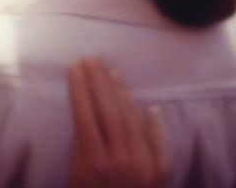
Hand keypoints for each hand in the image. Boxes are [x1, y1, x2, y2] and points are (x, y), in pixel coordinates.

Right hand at [68, 59, 170, 187]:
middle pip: (109, 111)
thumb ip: (79, 149)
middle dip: (99, 82)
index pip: (86, 113)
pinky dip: (154, 122)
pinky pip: (159, 142)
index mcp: (93, 161)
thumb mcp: (74, 178)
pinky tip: (147, 105)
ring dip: (122, 93)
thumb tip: (82, 114)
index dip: (80, 87)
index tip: (74, 67)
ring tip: (112, 73)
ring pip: (133, 120)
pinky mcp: (161, 175)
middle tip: (91, 59)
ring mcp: (144, 167)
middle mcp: (120, 161)